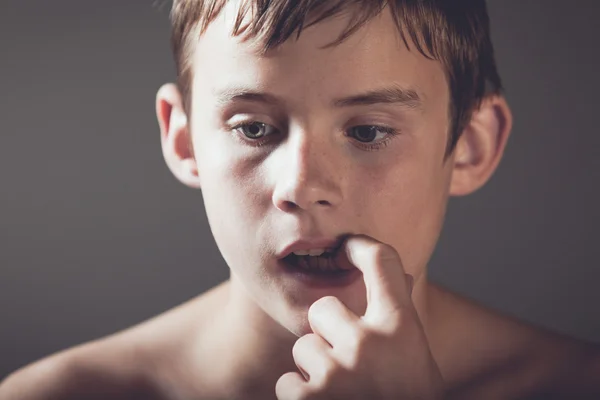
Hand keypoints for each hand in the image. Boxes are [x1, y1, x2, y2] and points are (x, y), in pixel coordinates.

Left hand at [275, 234, 443, 399]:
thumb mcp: (415, 360)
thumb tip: (399, 277)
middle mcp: (370, 342)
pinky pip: (286, 383)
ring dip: (315, 371)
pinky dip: (300, 399)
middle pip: (324, 308)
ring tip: (343, 396)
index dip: (362, 245)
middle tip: (351, 367)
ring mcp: (338, 371)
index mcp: (402, 328)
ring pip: (303, 348)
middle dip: (328, 334)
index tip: (348, 245)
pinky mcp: (309, 399)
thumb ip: (397, 322)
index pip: (384, 262)